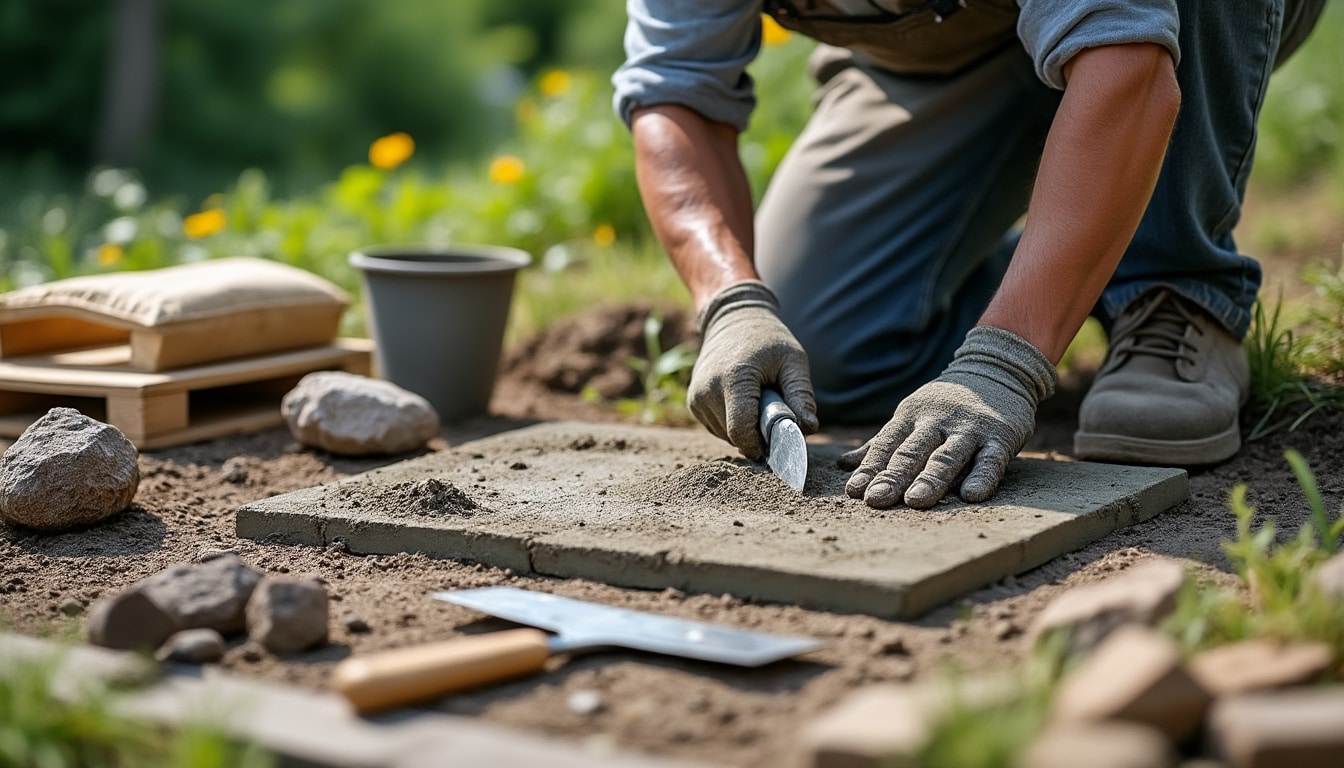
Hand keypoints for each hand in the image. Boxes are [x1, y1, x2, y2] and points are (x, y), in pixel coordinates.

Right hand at [689, 281, 817, 459]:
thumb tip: (808, 429)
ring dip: (745, 428)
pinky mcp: (693, 402)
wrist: (733, 320)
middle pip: (735, 436)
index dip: (762, 443)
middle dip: (757, 433)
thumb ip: (801, 395)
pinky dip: (733, 423)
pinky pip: (717, 428)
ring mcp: (696, 397)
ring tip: (755, 399)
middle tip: (771, 408)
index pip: (741, 431)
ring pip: (725, 436)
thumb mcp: (793, 361)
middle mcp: (707, 390)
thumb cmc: (768, 340)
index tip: (779, 438)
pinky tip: (741, 400)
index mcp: (733, 378)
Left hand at [840, 327, 1056, 508]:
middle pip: (912, 451)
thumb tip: (843, 465)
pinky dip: (982, 477)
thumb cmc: (946, 404)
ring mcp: (969, 428)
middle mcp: (937, 421)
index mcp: (911, 415)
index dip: (870, 468)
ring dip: (931, 479)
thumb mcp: (911, 416)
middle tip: (876, 500)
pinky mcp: (1001, 436)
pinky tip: (972, 496)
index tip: (854, 492)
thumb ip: (881, 443)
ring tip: (915, 502)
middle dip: (893, 476)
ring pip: (947, 455)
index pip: (886, 445)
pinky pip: (991, 459)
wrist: (998, 368)